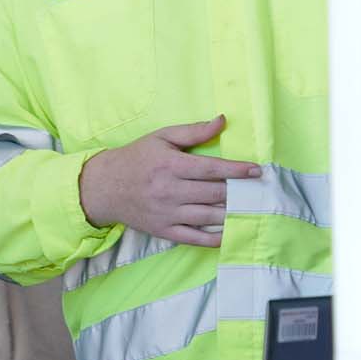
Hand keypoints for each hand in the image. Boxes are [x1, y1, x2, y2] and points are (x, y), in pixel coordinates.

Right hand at [77, 116, 261, 247]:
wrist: (104, 187)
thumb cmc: (136, 159)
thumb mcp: (161, 138)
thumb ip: (193, 131)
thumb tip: (222, 121)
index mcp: (170, 165)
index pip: (211, 169)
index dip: (237, 170)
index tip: (256, 171)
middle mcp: (169, 191)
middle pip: (214, 193)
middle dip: (239, 191)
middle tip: (256, 190)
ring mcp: (167, 213)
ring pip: (209, 216)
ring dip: (232, 212)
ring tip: (249, 207)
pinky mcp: (164, 230)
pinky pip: (195, 238)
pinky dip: (215, 237)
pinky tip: (230, 231)